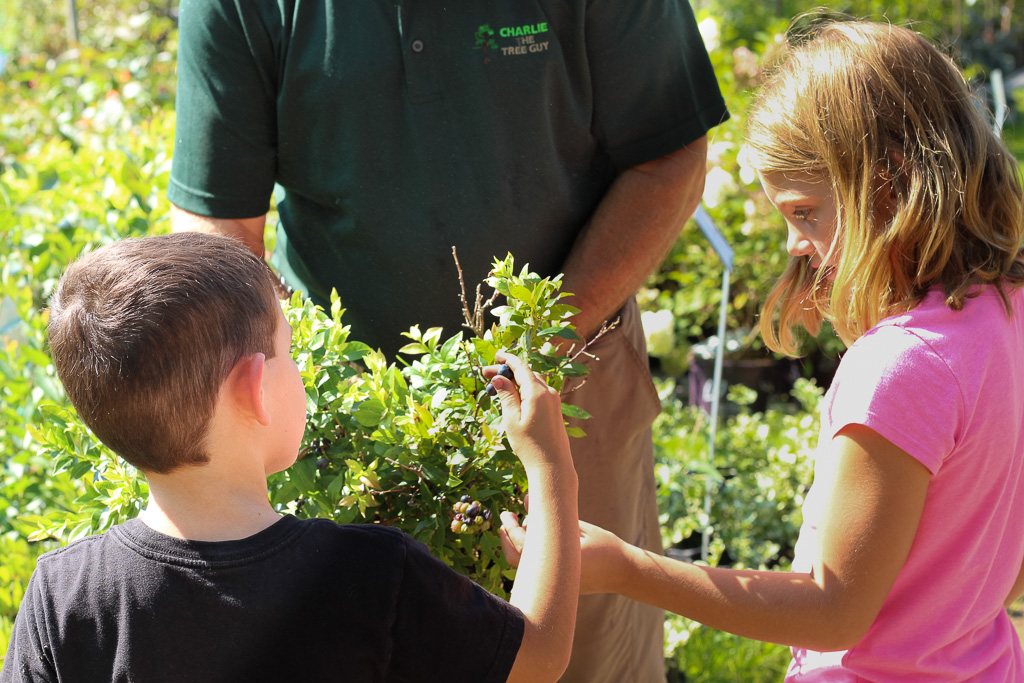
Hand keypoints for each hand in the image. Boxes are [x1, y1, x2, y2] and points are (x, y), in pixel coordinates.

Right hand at [482, 352, 571, 471]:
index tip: (495, 355)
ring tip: (496, 386)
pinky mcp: (555, 410)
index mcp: (537, 392)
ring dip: (515, 381)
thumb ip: (506, 396)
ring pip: (532, 382)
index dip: (507, 359)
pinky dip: (524, 390)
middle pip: (526, 373)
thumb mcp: (512, 420)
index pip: (521, 367)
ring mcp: (553, 401)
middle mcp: (548, 393)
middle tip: (486, 374)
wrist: (552, 466)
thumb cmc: (530, 445)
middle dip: (507, 371)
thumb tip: (499, 378)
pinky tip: (511, 397)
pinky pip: (538, 392)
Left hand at [500, 506, 628, 596]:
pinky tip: (531, 537)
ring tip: (517, 525)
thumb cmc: (605, 547)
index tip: (506, 513)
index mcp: (557, 560)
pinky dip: (525, 553)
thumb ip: (552, 515)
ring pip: (522, 566)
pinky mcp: (555, 584)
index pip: (522, 544)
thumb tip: (527, 499)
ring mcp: (552, 582)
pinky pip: (533, 569)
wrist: (623, 572)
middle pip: (514, 559)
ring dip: (515, 545)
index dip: (510, 527)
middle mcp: (552, 575)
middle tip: (506, 519)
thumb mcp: (578, 527)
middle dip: (506, 538)